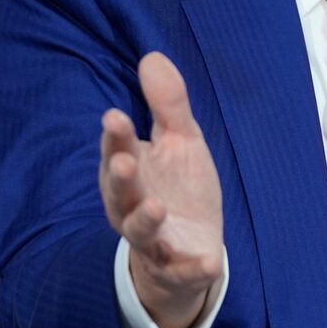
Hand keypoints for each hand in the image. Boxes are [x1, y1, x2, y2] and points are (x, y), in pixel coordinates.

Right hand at [99, 51, 223, 327]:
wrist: (191, 247)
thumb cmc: (178, 187)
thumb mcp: (180, 141)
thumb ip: (167, 104)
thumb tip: (152, 56)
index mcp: (132, 172)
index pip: (118, 151)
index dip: (116, 137)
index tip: (115, 116)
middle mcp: (133, 206)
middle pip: (120, 194)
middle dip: (119, 179)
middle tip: (123, 162)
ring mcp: (154, 240)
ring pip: (140, 233)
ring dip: (145, 221)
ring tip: (155, 208)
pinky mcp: (177, 267)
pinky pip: (183, 270)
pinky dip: (194, 269)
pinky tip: (210, 263)